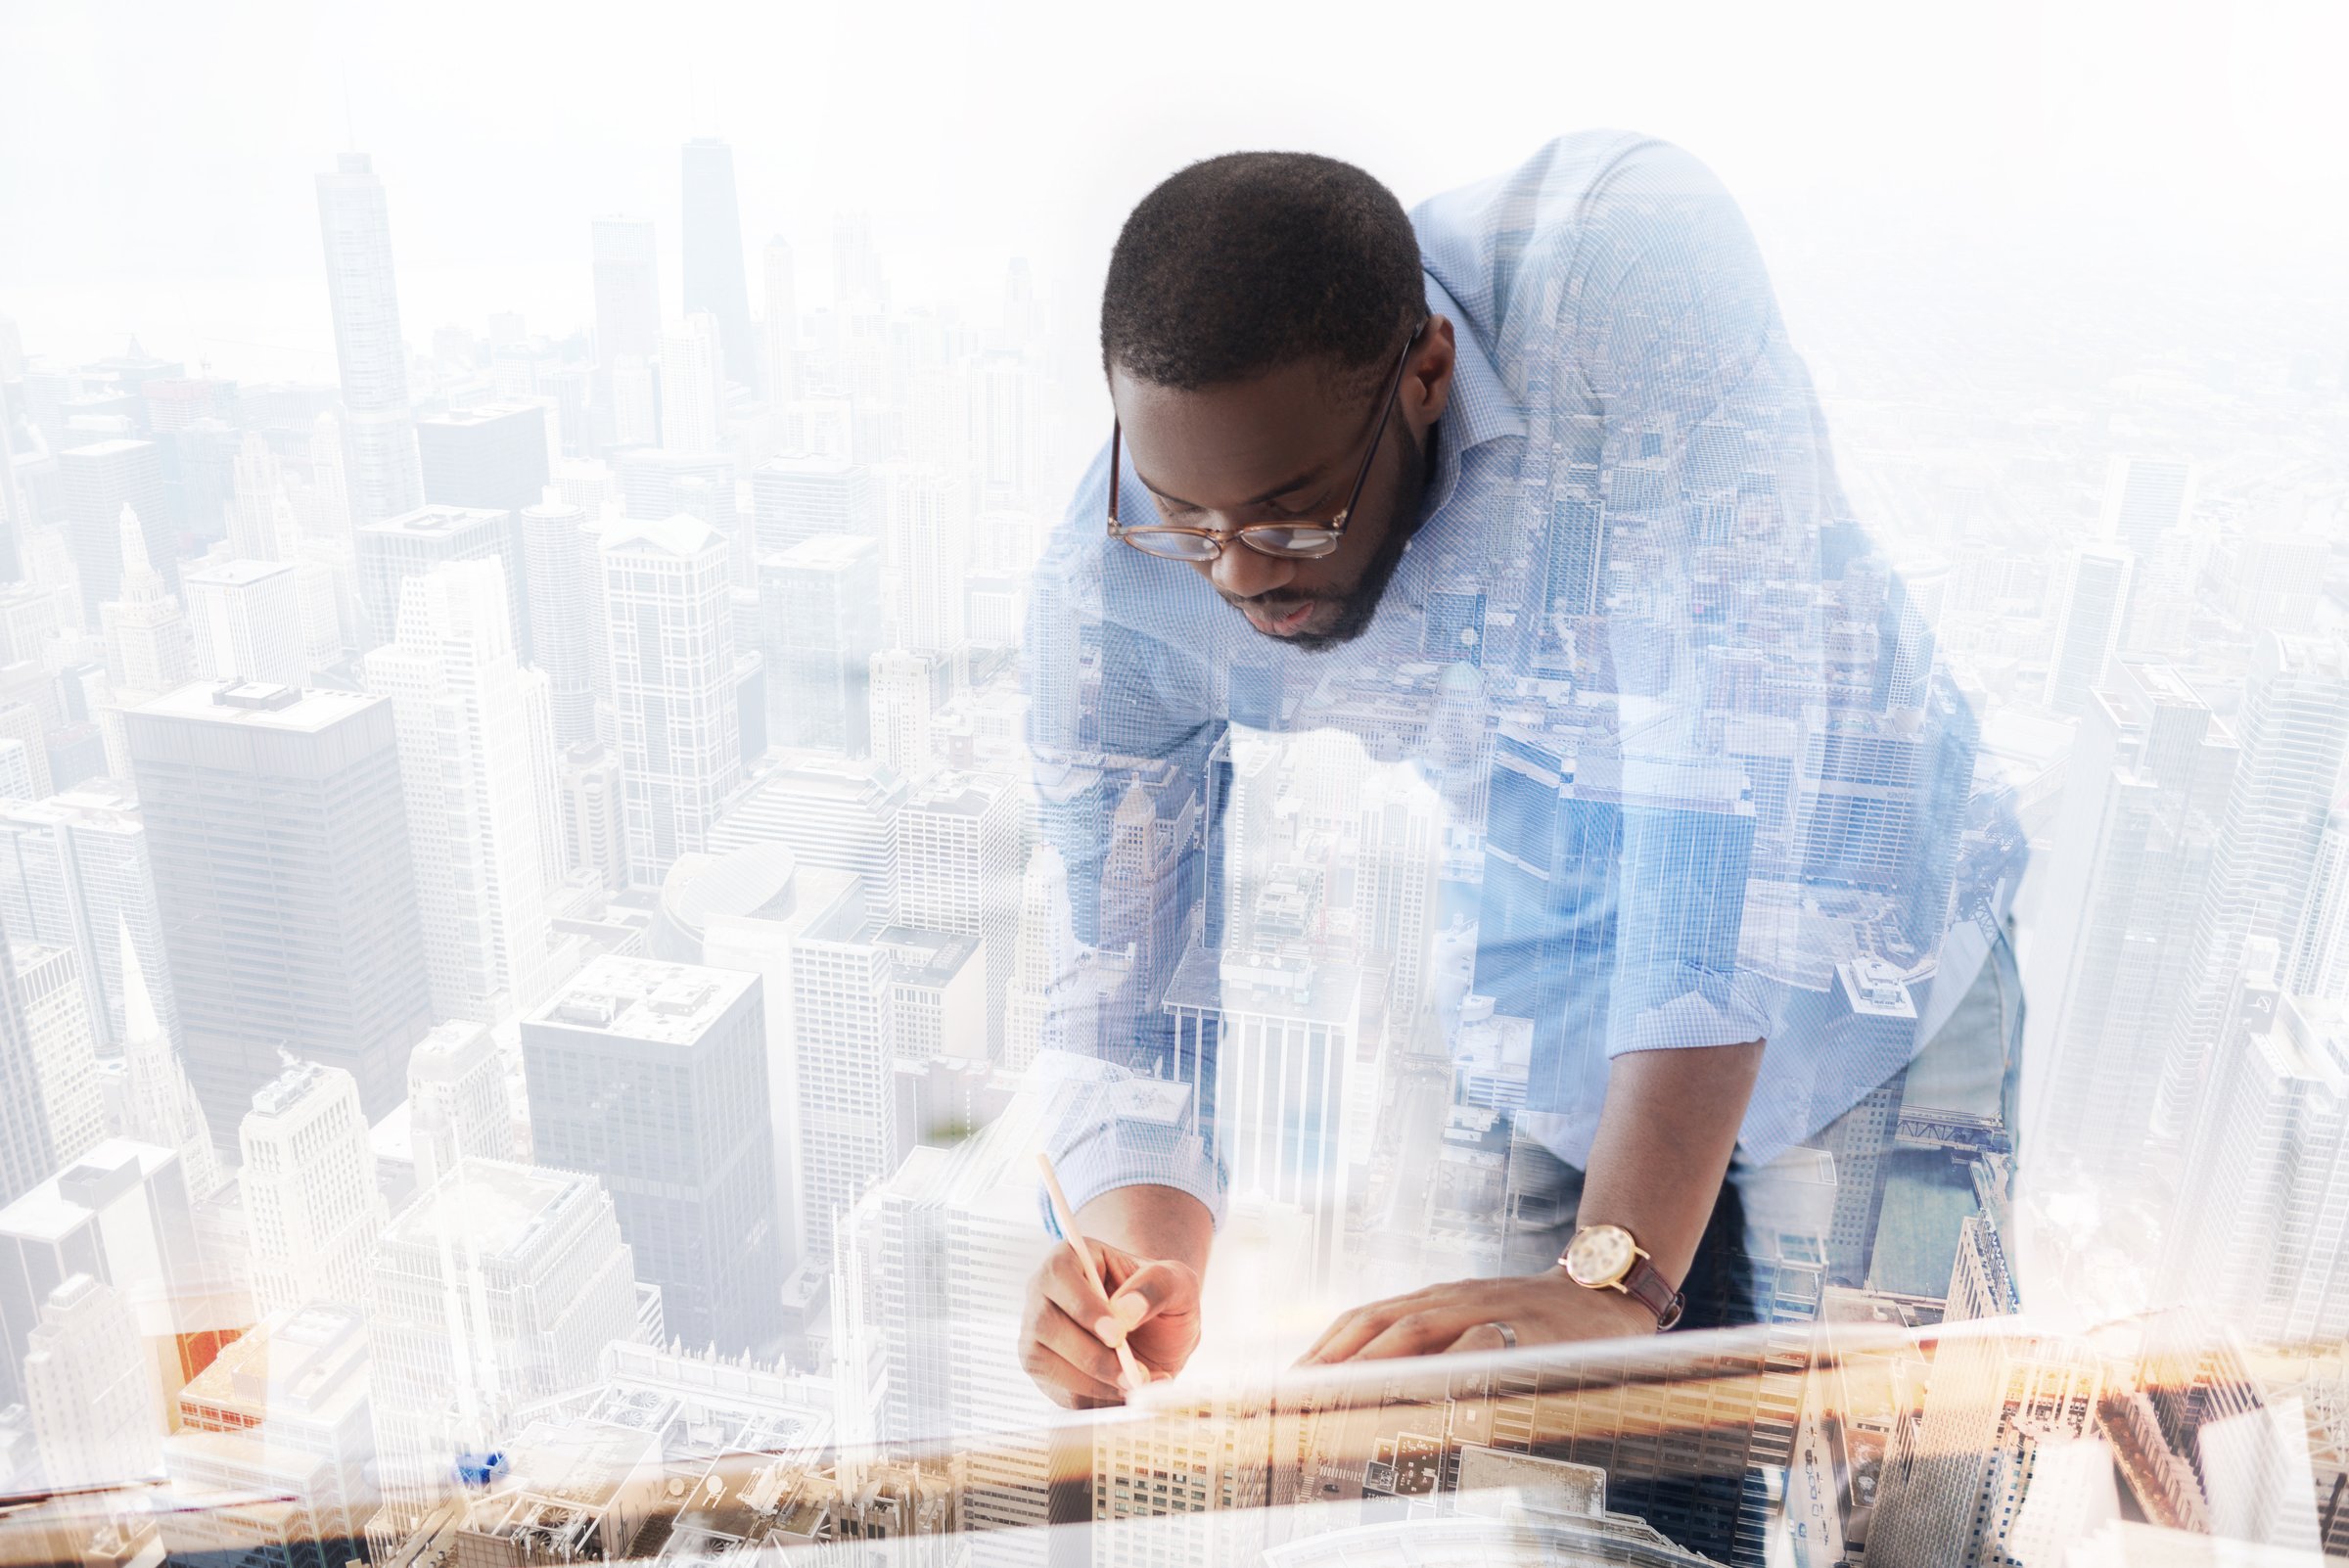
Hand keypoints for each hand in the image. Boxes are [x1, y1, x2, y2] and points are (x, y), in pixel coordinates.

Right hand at [1020, 1235, 1201, 1407]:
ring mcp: (1038, 1333)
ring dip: (1095, 1381)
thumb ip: (1157, 1286)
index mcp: (1071, 1258)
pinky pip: (1058, 1390)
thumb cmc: (1162, 1300)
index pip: (1059, 1275)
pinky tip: (1125, 1390)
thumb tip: (1125, 1309)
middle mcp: (1044, 1294)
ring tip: (1139, 1382)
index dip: (1083, 1305)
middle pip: (1046, 1323)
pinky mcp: (1044, 1370)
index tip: (1117, 1334)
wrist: (1157, 1337)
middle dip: (1091, 1355)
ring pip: (1045, 1361)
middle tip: (1135, 1373)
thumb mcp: (1177, 1282)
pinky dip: (1095, 1397)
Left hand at [1295, 1267, 1657, 1364]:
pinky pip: (1479, 1346)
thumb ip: (1431, 1356)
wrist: (1604, 1294)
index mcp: (1432, 1300)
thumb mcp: (1473, 1329)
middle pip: (1376, 1323)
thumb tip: (1374, 1398)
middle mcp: (1450, 1299)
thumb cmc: (1532, 1322)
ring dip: (1371, 1364)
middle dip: (1332, 1359)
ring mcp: (1485, 1308)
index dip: (1323, 1348)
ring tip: (1338, 1396)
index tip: (1289, 1381)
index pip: (1364, 1319)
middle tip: (1298, 1395)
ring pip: (1416, 1331)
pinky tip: (1424, 1394)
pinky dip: (1447, 1366)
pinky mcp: (1523, 1326)